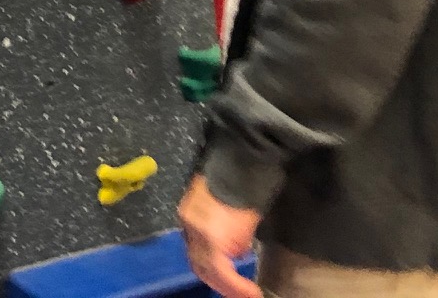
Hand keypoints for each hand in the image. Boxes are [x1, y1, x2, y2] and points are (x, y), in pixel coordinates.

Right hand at [179, 175, 262, 297]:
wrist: (239, 153)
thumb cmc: (251, 189)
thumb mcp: (250, 224)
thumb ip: (238, 244)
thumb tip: (235, 255)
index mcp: (210, 233)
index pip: (218, 271)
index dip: (235, 288)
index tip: (253, 295)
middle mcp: (191, 228)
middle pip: (200, 267)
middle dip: (221, 283)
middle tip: (240, 292)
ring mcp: (185, 217)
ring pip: (193, 255)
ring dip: (211, 270)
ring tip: (230, 279)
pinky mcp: (185, 209)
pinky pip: (191, 240)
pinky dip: (205, 253)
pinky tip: (219, 255)